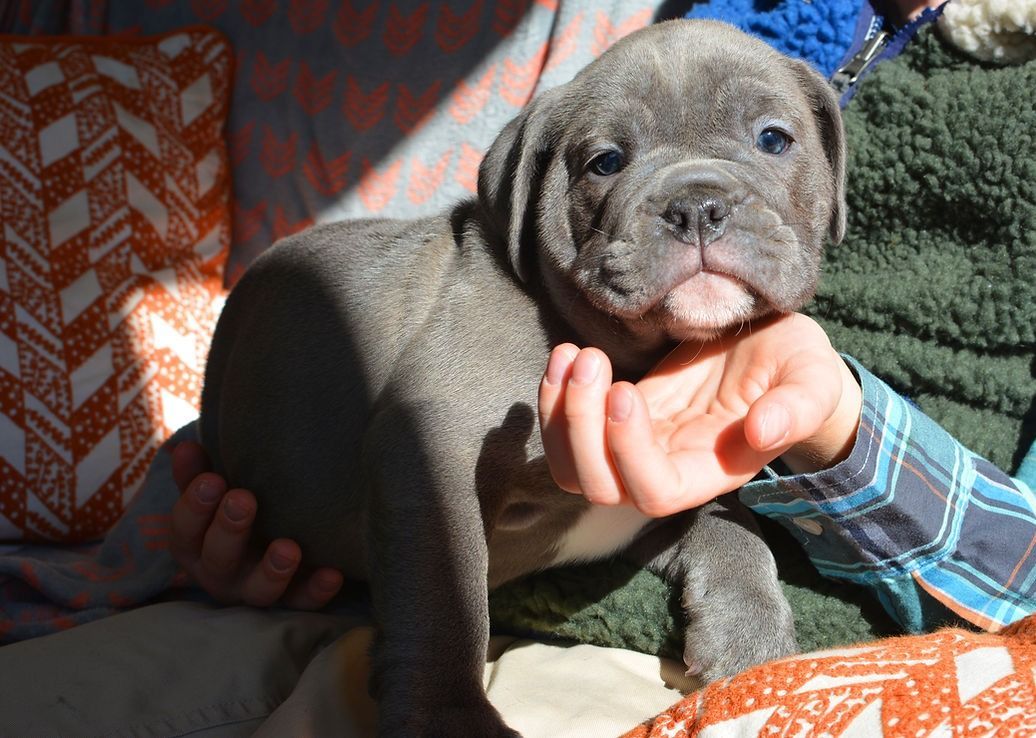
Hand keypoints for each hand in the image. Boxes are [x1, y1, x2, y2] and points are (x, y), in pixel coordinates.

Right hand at [170, 440, 343, 607]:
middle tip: (244, 500)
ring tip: (289, 549)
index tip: (212, 479)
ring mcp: (254, 590)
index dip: (195, 507)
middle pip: (219, 559)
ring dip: (273, 571)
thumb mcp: (212, 496)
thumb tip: (187, 446)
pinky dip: (317, 590)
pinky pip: (302, 601)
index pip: (185, 531)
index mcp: (195, 546)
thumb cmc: (230, 513)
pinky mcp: (290, 599)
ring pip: (259, 591)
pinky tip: (333, 574)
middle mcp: (221, 573)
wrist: (264, 548)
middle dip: (230, 530)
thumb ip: (198, 474)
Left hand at [538, 313, 862, 515]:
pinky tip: (566, 354)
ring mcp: (637, 443)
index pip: (656, 494)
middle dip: (580, 429)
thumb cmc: (798, 367)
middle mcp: (667, 467)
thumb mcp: (812, 378)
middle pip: (599, 487)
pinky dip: (553, 397)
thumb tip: (763, 432)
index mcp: (713, 470)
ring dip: (558, 415)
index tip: (625, 393)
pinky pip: (568, 429)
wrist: (776, 351)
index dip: (629, 454)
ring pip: (572, 466)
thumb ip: (797, 408)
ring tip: (572, 356)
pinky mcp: (618, 414)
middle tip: (590, 362)